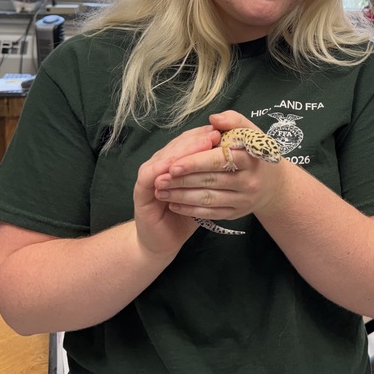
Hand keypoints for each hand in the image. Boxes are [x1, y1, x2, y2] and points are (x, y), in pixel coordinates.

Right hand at [132, 124, 219, 253]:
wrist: (164, 242)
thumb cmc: (187, 217)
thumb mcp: (205, 193)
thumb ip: (213, 174)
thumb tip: (233, 155)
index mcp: (174, 163)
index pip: (187, 142)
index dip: (203, 136)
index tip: (221, 131)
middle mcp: (160, 165)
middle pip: (176, 145)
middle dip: (196, 139)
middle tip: (214, 133)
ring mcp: (149, 176)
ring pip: (164, 156)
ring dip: (183, 150)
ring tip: (203, 144)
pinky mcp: (140, 191)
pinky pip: (149, 175)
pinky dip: (162, 167)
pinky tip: (177, 164)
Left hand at [154, 111, 285, 226]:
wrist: (274, 185)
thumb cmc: (254, 153)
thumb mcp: (251, 132)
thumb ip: (233, 121)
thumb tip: (213, 120)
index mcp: (250, 158)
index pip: (220, 160)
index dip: (195, 162)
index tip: (172, 164)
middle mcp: (249, 181)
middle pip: (211, 181)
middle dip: (182, 180)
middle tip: (159, 179)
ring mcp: (243, 200)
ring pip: (208, 199)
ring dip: (182, 196)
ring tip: (161, 191)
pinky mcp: (237, 214)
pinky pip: (211, 214)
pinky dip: (190, 210)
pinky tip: (173, 204)